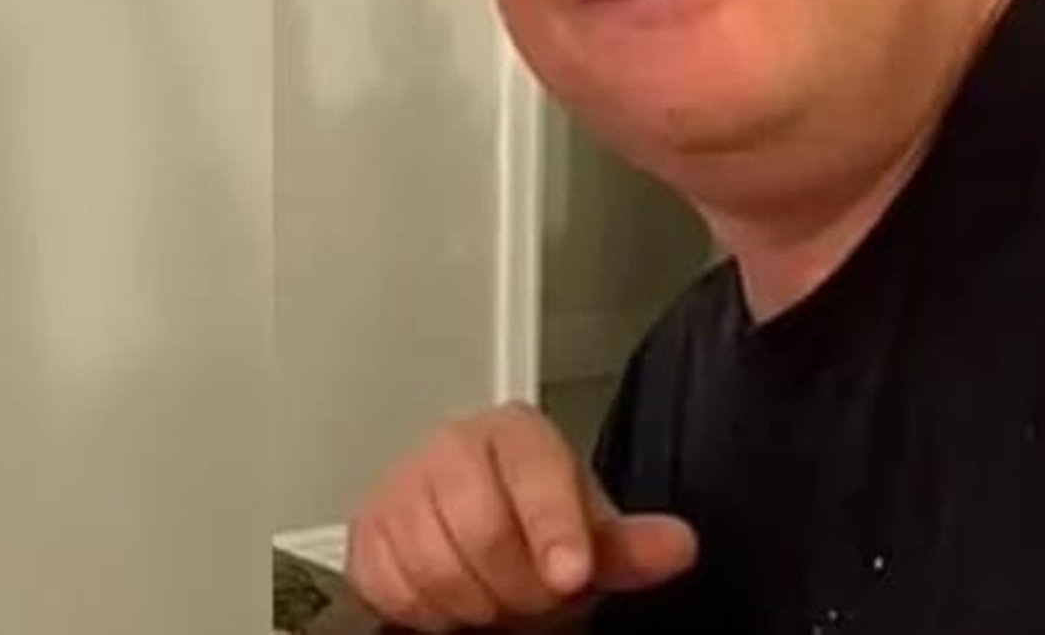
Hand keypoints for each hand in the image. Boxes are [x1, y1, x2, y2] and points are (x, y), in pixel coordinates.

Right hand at [345, 402, 696, 631]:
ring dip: (473, 603)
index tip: (572, 574)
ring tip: (497, 597)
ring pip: (433, 565)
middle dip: (517, 584)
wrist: (476, 532)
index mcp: (517, 433)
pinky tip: (453, 602)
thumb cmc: (536, 527)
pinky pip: (391, 588)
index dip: (554, 529)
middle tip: (538, 597)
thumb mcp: (590, 533)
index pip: (534, 473)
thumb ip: (629, 545)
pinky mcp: (365, 532)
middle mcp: (454, 445)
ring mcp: (402, 485)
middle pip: (481, 530)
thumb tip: (678, 546)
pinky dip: (426, 611)